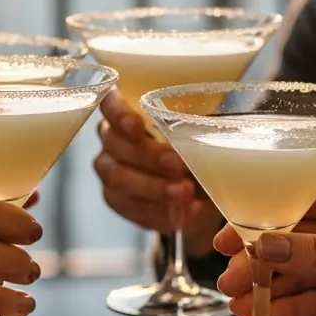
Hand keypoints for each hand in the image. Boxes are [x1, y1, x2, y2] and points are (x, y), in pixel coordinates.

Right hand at [93, 91, 221, 248]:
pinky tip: (183, 212)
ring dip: (154, 188)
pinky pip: (131, 207)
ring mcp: (110, 171)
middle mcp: (111, 139)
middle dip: (149, 156)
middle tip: (179, 166)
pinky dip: (159, 212)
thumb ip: (195, 129)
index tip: (138, 126)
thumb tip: (205, 131)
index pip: (110, 103)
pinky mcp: (117, 200)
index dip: (119, 114)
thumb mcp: (200, 133)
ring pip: (120, 179)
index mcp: (127, 111)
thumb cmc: (196, 148)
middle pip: (116, 145)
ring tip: (185, 193)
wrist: (199, 188)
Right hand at [215, 177, 315, 315]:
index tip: (232, 232)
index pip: (304, 199)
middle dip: (261, 257)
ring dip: (269, 287)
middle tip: (228, 273)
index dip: (264, 216)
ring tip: (235, 300)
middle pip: (296, 239)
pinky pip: (314, 303)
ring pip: (300, 274)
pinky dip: (288, 309)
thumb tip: (265, 244)